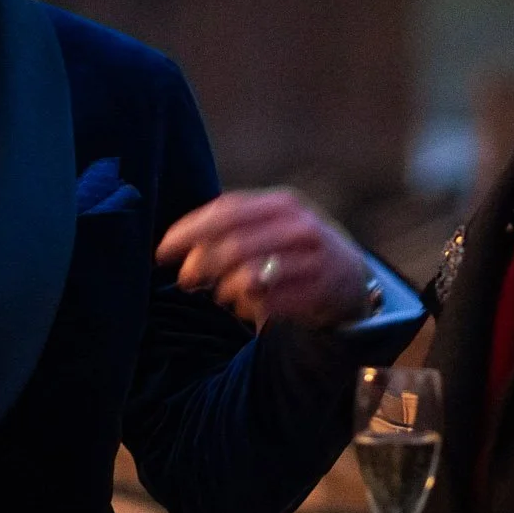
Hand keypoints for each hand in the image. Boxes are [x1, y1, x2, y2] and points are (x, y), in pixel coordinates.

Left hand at [156, 188, 373, 328]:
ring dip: (225, 290)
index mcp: (282, 203)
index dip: (189, 231)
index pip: (227, 211)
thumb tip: (180, 247)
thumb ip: (231, 229)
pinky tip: (249, 307)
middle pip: (234, 245)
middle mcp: (300, 227)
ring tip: (223, 294)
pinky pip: (268, 304)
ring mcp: (313, 261)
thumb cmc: (295, 249)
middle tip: (186, 280)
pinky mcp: (319, 293)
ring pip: (249, 278)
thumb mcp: (271, 225)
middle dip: (201, 265)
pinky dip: (249, 309)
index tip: (162, 250)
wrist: (351, 278)